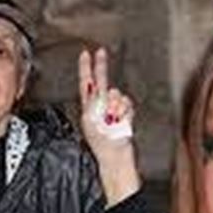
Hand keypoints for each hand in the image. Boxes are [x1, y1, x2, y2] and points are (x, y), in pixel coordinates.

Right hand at [78, 48, 140, 205]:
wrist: (113, 161)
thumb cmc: (109, 146)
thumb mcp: (104, 124)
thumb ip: (108, 105)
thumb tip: (114, 91)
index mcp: (88, 113)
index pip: (84, 86)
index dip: (85, 69)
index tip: (85, 55)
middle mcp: (92, 112)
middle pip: (97, 84)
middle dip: (99, 68)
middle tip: (100, 51)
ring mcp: (102, 114)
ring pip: (115, 95)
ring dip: (121, 105)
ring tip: (119, 122)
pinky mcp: (112, 118)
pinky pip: (125, 104)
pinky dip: (127, 111)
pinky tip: (124, 123)